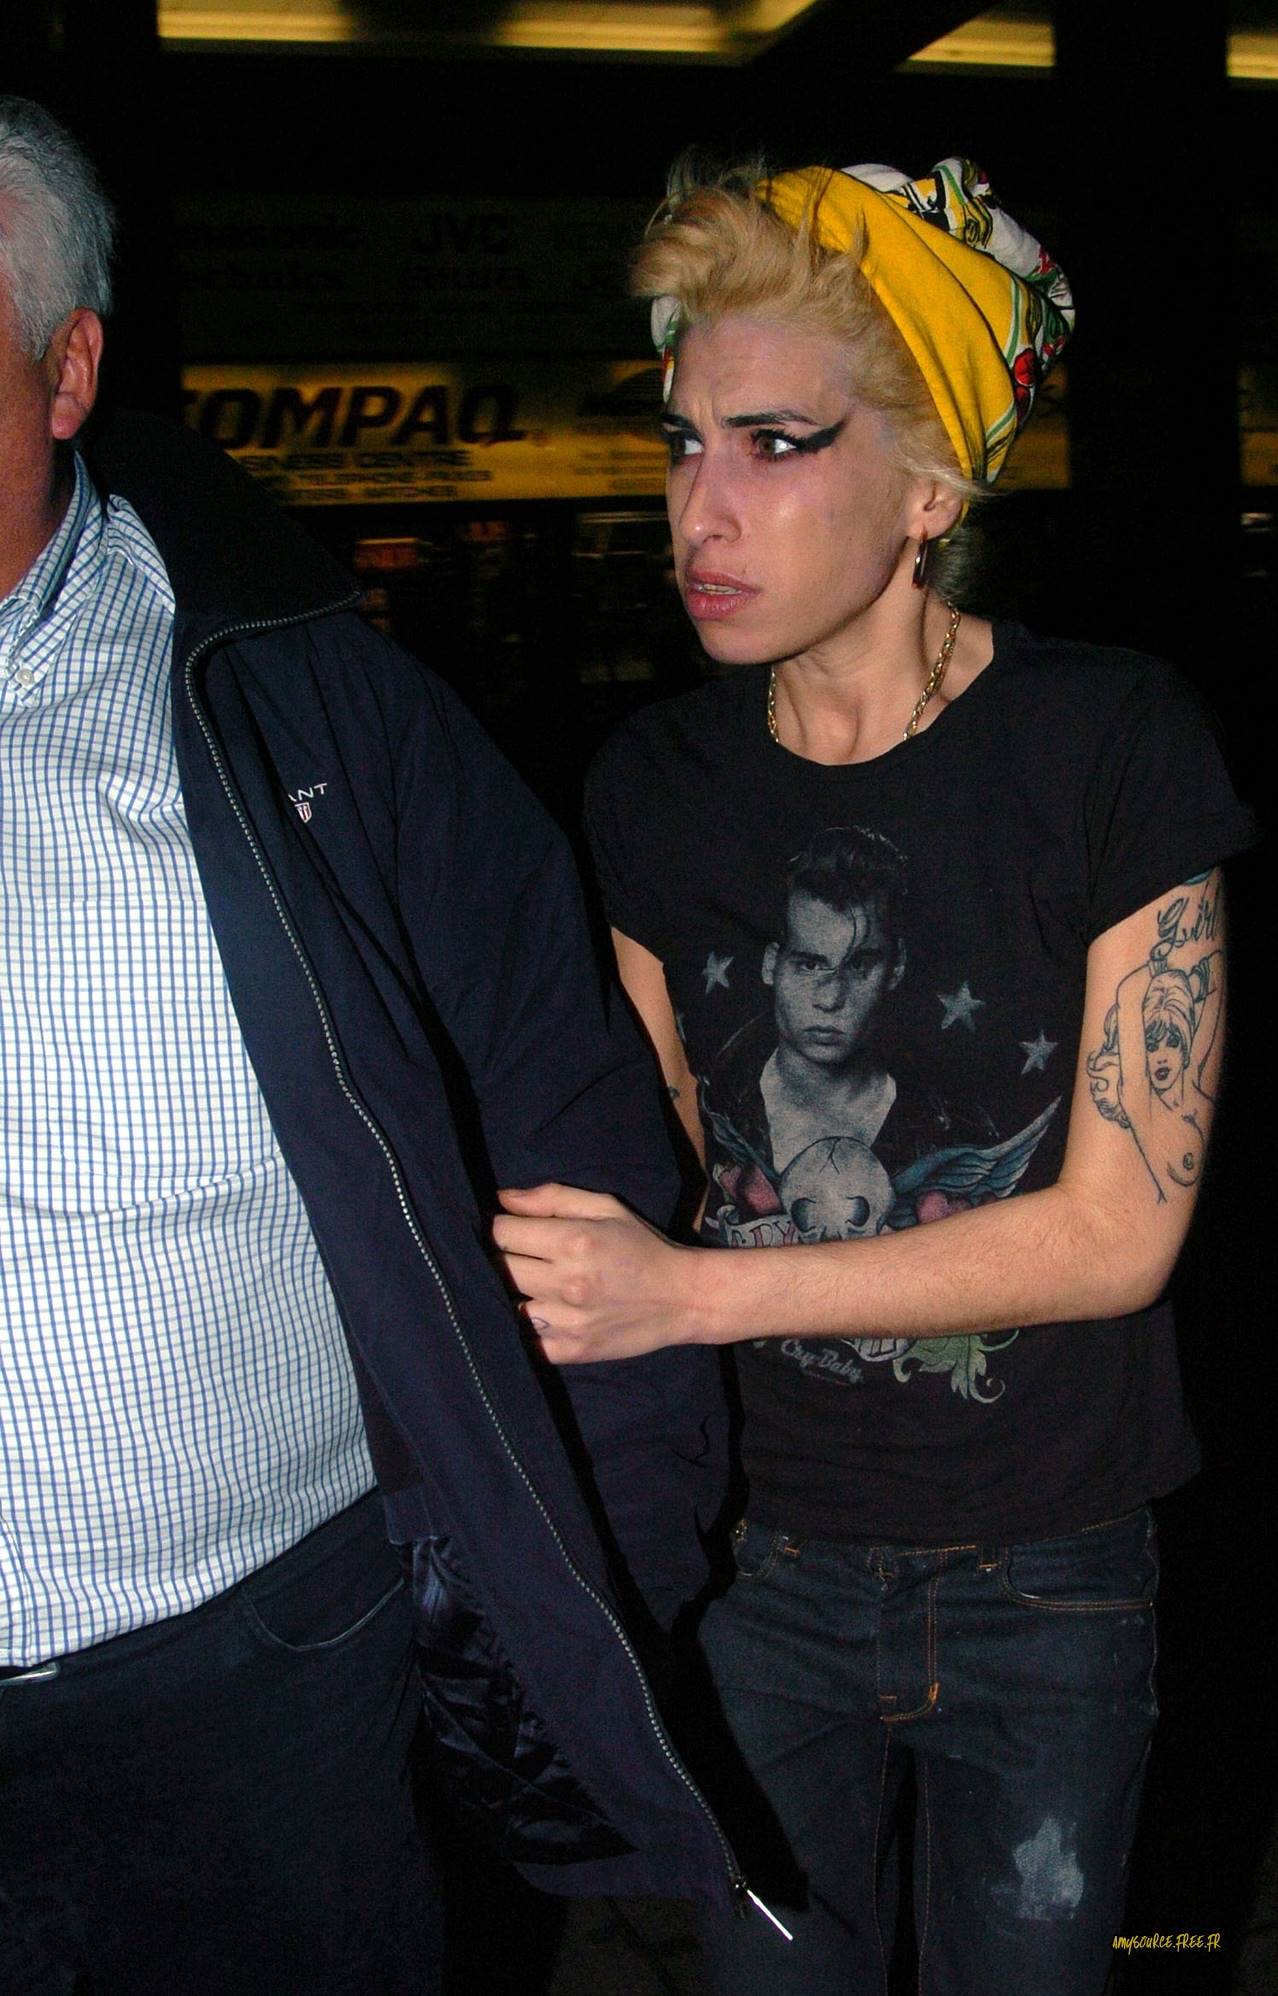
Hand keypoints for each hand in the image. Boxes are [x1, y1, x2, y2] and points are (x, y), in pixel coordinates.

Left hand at [493, 1184, 697, 1362]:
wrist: (683, 1298)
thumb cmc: (643, 1246)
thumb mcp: (606, 1208)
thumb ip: (553, 1198)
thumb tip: (502, 1198)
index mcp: (573, 1241)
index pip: (503, 1232)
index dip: (499, 1227)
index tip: (509, 1230)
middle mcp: (566, 1282)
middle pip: (499, 1268)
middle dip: (502, 1258)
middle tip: (518, 1256)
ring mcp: (568, 1320)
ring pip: (508, 1306)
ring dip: (514, 1295)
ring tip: (531, 1286)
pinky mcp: (572, 1350)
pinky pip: (526, 1342)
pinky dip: (526, 1329)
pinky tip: (540, 1315)